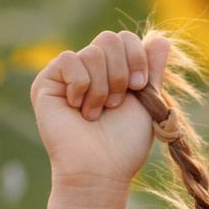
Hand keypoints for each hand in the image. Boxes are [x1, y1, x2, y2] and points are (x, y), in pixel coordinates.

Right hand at [30, 29, 173, 200]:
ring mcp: (67, 75)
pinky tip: (77, 108)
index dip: (137, 58)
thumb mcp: (146, 102)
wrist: (101, 170)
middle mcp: (89, 69)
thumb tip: (162, 38)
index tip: (140, 87)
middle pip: (110, 38)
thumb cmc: (124, 144)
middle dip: (121, 73)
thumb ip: (153, 71)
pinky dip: (81, 85)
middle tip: (115, 105)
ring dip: (102, 88)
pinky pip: (69, 59)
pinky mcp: (46, 82)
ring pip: (93, 51)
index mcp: (113, 71)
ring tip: (95, 114)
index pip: (125, 39)